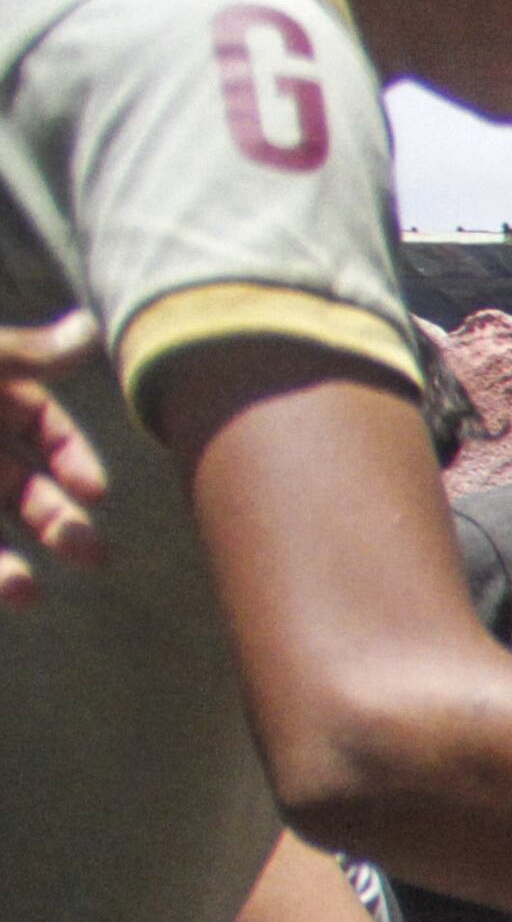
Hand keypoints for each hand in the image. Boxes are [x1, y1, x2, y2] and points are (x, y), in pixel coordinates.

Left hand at [0, 311, 112, 609]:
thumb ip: (29, 354)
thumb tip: (90, 329)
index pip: (38, 422)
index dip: (69, 457)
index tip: (92, 490)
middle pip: (17, 482)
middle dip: (54, 518)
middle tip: (87, 553)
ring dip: (8, 563)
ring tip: (27, 592)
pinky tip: (7, 587)